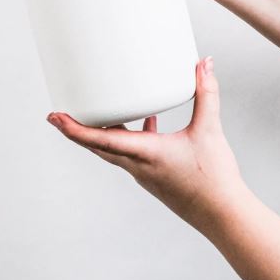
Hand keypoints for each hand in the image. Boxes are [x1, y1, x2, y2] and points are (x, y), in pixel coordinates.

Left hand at [46, 57, 246, 228]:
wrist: (225, 216)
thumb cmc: (215, 179)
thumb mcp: (210, 130)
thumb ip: (206, 93)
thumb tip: (204, 63)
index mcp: (144, 154)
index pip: (99, 140)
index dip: (73, 128)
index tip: (54, 117)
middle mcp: (138, 166)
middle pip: (97, 146)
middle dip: (76, 129)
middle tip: (60, 112)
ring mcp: (145, 175)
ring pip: (113, 150)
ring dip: (102, 132)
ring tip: (99, 111)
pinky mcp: (155, 177)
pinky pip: (132, 155)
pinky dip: (130, 137)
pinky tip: (149, 123)